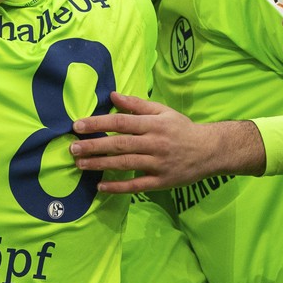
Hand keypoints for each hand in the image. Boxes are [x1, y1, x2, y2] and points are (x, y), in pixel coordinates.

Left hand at [69, 93, 265, 191]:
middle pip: (119, 144)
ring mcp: (157, 164)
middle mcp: (154, 143)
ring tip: (80, 164)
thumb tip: (112, 95)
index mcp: (154, 124)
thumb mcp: (162, 111)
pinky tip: (100, 187)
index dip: (98, 123)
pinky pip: (136, 185)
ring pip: (125, 165)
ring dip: (100, 165)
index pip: (121, 122)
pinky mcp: (161, 182)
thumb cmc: (182, 129)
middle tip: (72, 148)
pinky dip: (118, 187)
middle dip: (93, 146)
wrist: (210, 151)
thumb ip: (136, 104)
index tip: (77, 126)